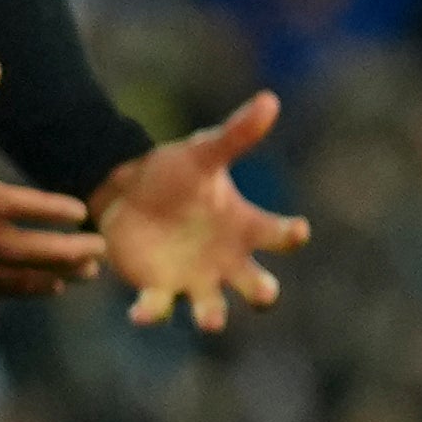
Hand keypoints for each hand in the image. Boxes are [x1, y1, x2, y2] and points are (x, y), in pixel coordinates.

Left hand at [91, 88, 310, 332]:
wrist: (124, 190)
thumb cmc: (173, 171)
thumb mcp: (203, 152)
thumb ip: (236, 134)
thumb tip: (269, 100)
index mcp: (244, 226)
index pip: (278, 235)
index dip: (291, 235)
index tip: (297, 230)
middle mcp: (227, 260)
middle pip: (256, 284)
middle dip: (261, 292)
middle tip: (262, 292)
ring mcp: (194, 279)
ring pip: (212, 309)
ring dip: (213, 316)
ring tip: (212, 322)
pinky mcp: (158, 288)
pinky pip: (159, 308)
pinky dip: (152, 313)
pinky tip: (141, 313)